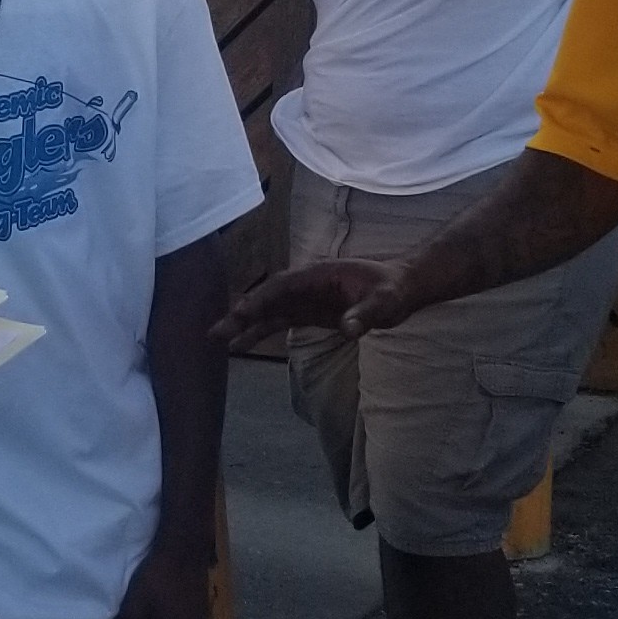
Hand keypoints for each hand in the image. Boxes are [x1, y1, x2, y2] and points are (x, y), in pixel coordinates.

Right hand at [217, 258, 389, 345]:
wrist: (402, 289)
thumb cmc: (393, 290)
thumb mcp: (386, 302)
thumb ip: (366, 314)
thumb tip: (347, 329)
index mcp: (319, 274)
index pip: (283, 286)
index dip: (261, 299)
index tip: (240, 313)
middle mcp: (306, 285)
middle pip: (268, 298)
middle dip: (242, 314)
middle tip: (216, 332)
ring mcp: (306, 299)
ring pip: (269, 311)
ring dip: (246, 324)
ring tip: (221, 341)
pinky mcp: (309, 312)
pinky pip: (280, 321)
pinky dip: (261, 331)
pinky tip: (242, 344)